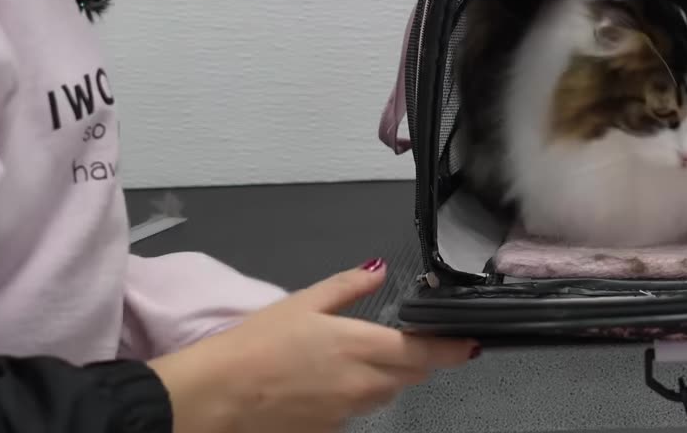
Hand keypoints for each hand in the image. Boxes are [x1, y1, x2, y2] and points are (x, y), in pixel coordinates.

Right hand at [149, 259, 477, 432]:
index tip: (469, 343)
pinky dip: (353, 396)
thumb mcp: (302, 303)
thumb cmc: (255, 346)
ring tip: (353, 359)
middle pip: (410, 375)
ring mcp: (348, 413)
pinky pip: (356, 412)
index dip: (453, 349)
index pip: (426, 353)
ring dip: (385, 378)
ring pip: (384, 394)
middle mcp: (364, 384)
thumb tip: (378, 270)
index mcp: (362, 346)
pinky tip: (323, 384)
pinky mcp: (330, 431)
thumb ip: (347, 287)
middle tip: (399, 341)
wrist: (216, 399)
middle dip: (414, 360)